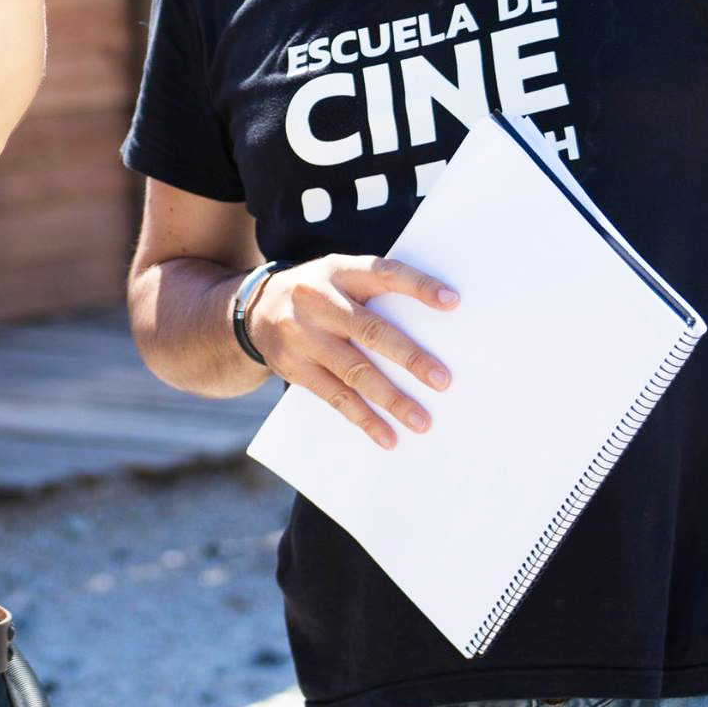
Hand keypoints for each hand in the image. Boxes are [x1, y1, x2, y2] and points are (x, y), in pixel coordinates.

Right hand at [245, 255, 460, 448]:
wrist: (255, 310)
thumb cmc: (320, 293)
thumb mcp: (340, 276)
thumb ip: (375, 291)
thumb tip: (436, 323)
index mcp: (339, 270)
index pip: (383, 273)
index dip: (417, 286)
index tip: (452, 302)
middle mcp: (318, 300)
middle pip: (369, 330)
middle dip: (409, 357)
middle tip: (443, 380)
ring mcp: (302, 335)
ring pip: (353, 370)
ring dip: (391, 398)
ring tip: (421, 420)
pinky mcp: (294, 367)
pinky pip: (334, 396)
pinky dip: (363, 418)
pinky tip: (386, 436)